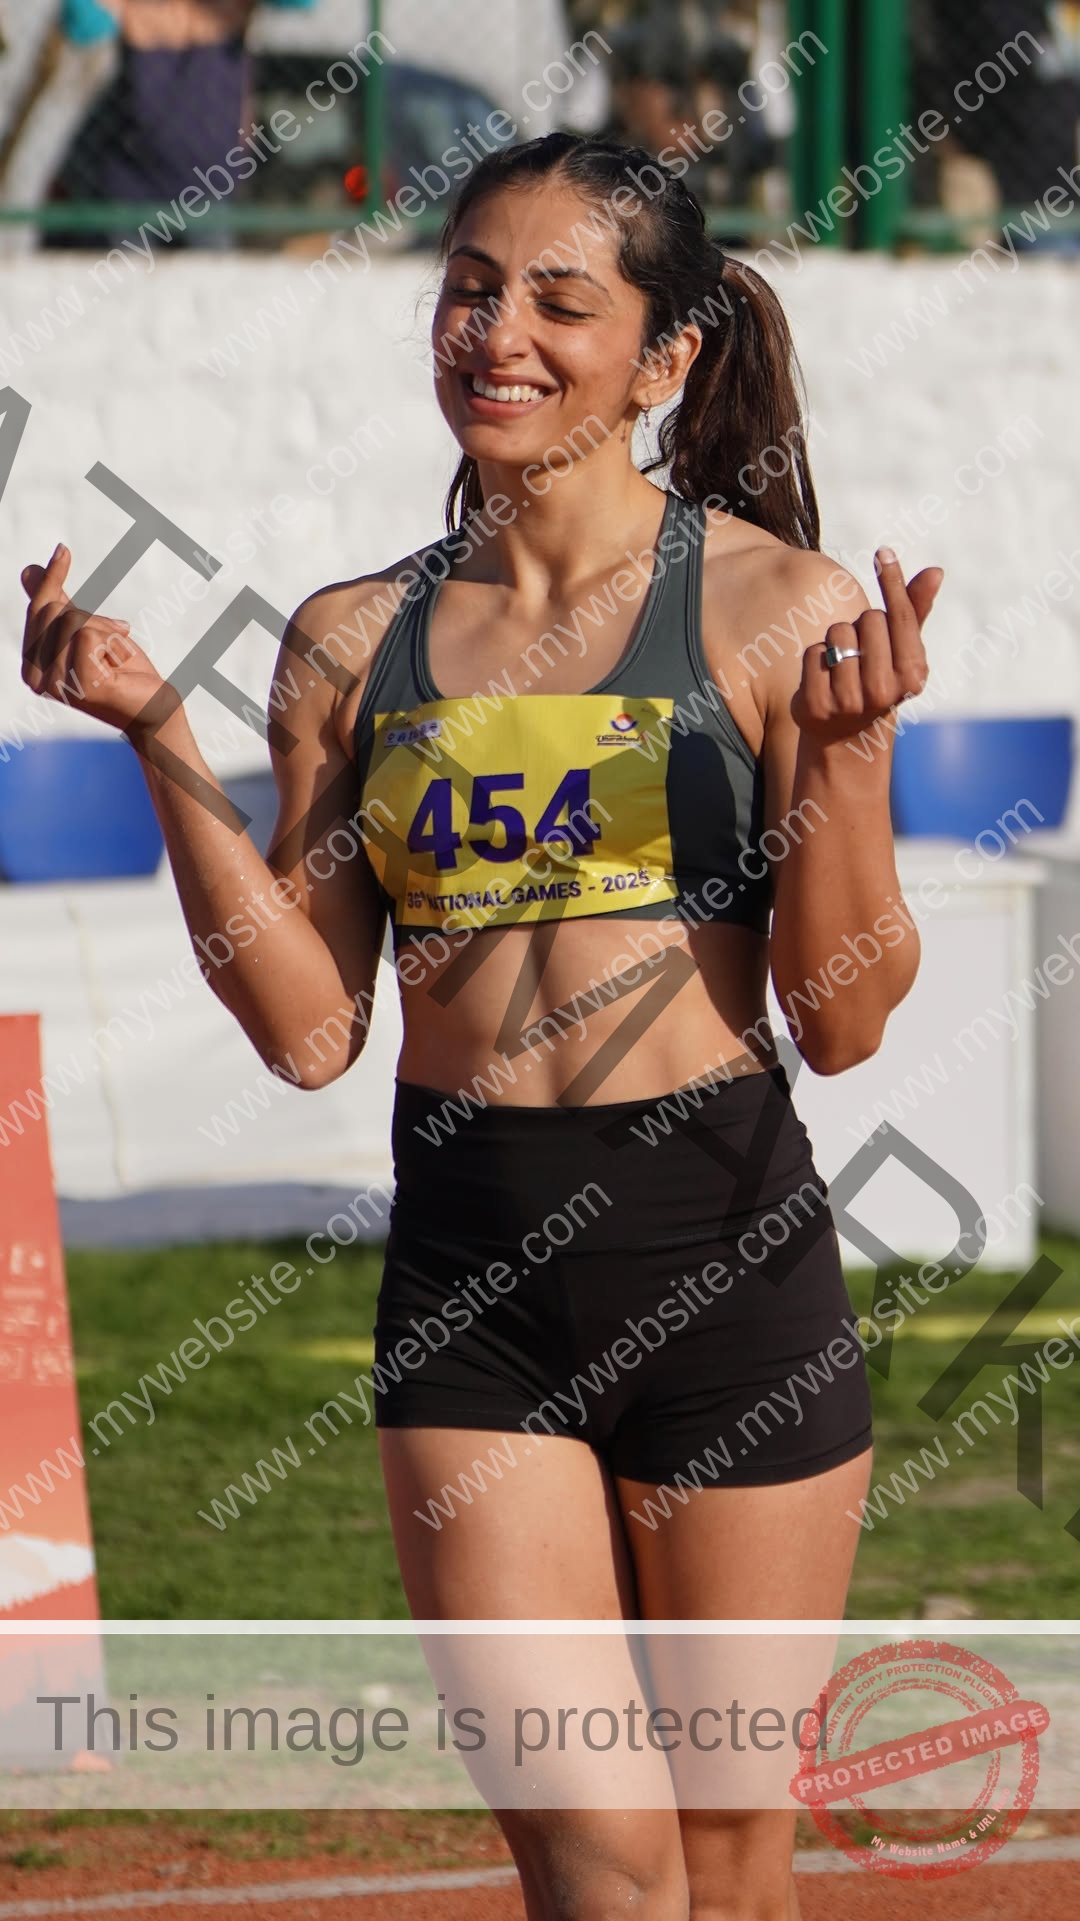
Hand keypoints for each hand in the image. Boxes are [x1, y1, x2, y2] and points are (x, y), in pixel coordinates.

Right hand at [21, 544, 168, 734]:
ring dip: (106, 632)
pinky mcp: (80, 686)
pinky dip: (113, 642)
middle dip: (92, 618)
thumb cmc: (122, 671)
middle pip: (55, 611)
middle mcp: (36, 681)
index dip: (53, 579)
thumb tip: (28, 570)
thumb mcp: (87, 631)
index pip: (38, 609)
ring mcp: (56, 686)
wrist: (153, 707)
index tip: (63, 549)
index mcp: (31, 669)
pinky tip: (119, 666)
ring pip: (73, 621)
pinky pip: (89, 635)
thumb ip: (58, 605)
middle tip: (113, 642)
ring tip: (116, 657)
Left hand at [792, 548, 942, 744]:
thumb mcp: (902, 652)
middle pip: (867, 619)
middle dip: (861, 626)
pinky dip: (815, 660)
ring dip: (836, 642)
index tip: (883, 552)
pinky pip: (813, 653)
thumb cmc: (878, 680)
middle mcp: (884, 690)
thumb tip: (936, 571)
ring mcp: (849, 700)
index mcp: (912, 674)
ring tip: (843, 667)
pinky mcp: (816, 706)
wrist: (847, 737)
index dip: (892, 581)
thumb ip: (915, 612)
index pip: (900, 616)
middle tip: (863, 654)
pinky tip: (823, 681)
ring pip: (837, 633)